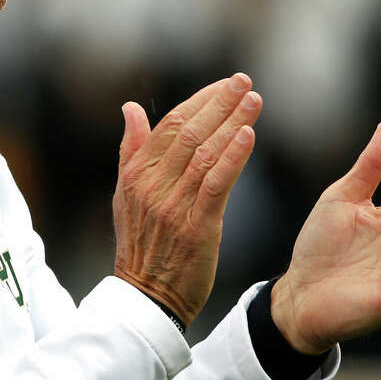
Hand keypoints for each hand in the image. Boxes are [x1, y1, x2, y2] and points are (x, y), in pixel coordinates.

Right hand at [113, 73, 262, 324]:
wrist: (147, 298)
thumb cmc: (141, 245)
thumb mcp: (126, 195)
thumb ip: (131, 149)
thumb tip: (131, 107)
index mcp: (137, 173)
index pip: (170, 124)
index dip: (200, 100)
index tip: (226, 84)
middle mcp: (152, 185)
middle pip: (189, 132)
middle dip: (220, 103)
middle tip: (245, 81)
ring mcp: (173, 206)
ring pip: (205, 153)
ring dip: (233, 123)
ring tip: (255, 100)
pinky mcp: (196, 227)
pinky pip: (216, 184)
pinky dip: (232, 157)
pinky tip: (249, 136)